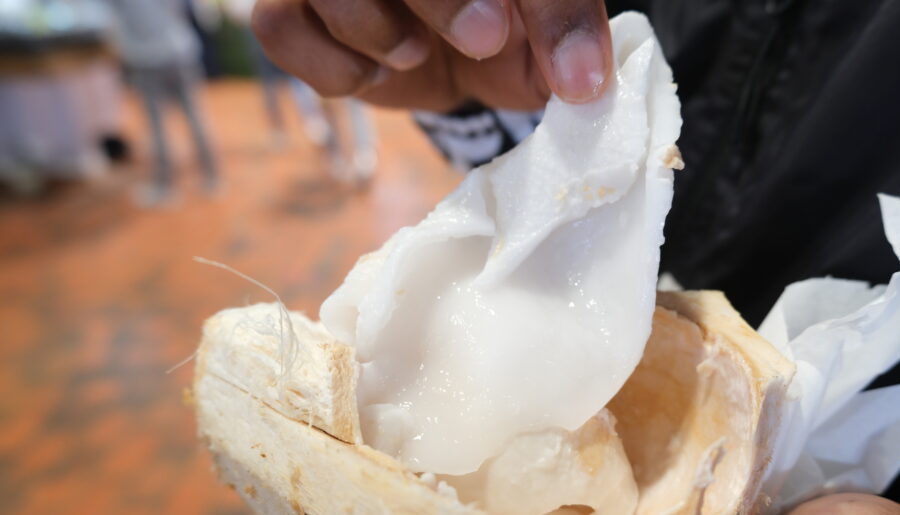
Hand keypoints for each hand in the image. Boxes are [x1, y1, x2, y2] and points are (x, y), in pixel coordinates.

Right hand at [251, 0, 611, 110]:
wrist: (476, 57)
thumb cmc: (514, 19)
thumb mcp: (552, 17)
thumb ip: (567, 25)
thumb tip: (581, 82)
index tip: (499, 28)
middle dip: (435, 0)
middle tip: (482, 39)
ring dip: (373, 30)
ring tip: (417, 53)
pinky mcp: (295, 7)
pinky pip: (278, 25)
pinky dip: (330, 67)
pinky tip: (374, 74)